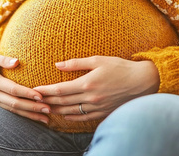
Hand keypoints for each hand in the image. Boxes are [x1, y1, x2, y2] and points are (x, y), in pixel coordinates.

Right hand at [0, 51, 50, 123]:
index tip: (40, 95)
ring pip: (13, 110)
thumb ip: (3, 59)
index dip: (26, 93)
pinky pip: (11, 111)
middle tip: (48, 109)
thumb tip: (17, 61)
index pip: (12, 89)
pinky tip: (35, 117)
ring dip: (30, 115)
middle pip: (14, 103)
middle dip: (32, 107)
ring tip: (46, 118)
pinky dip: (23, 115)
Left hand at [33, 56, 158, 121]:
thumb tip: (57, 64)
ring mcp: (97, 107)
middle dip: (47, 101)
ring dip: (56, 111)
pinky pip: (83, 118)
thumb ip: (76, 63)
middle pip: (63, 102)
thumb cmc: (120, 67)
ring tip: (45, 109)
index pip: (60, 89)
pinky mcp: (103, 113)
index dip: (46, 90)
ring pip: (71, 112)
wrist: (143, 82)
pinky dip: (71, 117)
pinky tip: (64, 115)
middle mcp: (91, 98)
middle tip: (35, 101)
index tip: (35, 90)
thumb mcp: (98, 60)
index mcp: (88, 83)